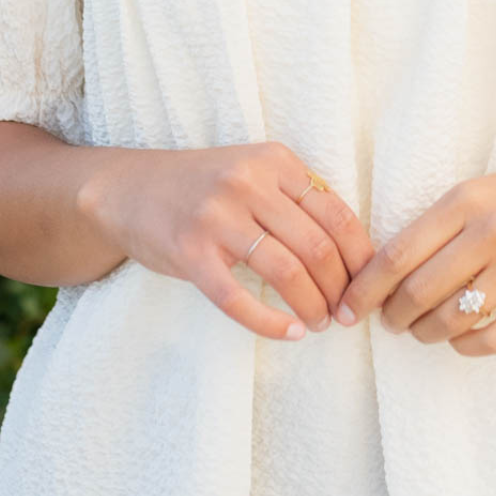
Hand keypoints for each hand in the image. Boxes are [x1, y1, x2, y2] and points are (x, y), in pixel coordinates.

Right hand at [77, 141, 375, 340]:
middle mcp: (248, 183)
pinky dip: (270, 322)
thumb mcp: (254, 171)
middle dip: (340, 289)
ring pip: (286, 272)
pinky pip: (238, 298)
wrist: (127, 189)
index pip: (338, 214)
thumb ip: (298, 197)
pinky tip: (289, 334)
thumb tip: (355, 251)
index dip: (361, 258)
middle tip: (345, 314)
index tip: (368, 285)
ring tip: (318, 323)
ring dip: (312, 306)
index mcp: (275, 161)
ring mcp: (217, 216)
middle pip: (318, 246)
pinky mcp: (189, 252)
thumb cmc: (202, 187)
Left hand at [332, 152, 495, 355]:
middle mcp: (492, 232)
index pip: (397, 254)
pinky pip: (493, 339)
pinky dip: (466, 348)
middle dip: (393, 317)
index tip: (348, 308)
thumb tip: (384, 271)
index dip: (364, 289)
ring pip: (451, 320)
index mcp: (467, 200)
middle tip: (390, 323)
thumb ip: (440, 225)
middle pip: (418, 292)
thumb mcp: (484, 191)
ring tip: (423, 330)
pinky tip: (461, 342)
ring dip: (427, 333)